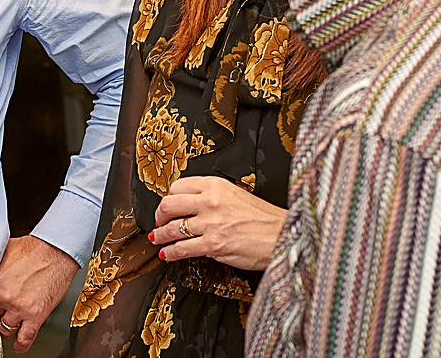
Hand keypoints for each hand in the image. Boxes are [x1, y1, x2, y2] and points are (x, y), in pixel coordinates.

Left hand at [0, 235, 79, 353]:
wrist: (57, 251)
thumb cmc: (34, 248)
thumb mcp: (4, 249)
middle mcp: (4, 297)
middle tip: (4, 308)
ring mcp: (19, 309)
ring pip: (6, 327)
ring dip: (7, 327)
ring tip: (8, 325)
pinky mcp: (36, 317)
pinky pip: (25, 338)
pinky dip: (21, 345)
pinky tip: (18, 346)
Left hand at [150, 175, 285, 270]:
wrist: (283, 236)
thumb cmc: (264, 219)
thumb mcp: (236, 194)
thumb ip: (212, 196)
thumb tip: (189, 204)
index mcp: (215, 186)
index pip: (177, 187)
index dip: (168, 198)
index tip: (166, 206)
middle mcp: (210, 202)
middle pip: (169, 205)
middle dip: (158, 216)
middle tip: (158, 222)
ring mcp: (210, 224)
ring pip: (172, 228)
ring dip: (160, 236)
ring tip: (157, 238)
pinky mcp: (213, 245)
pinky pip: (182, 248)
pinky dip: (170, 253)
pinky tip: (167, 254)